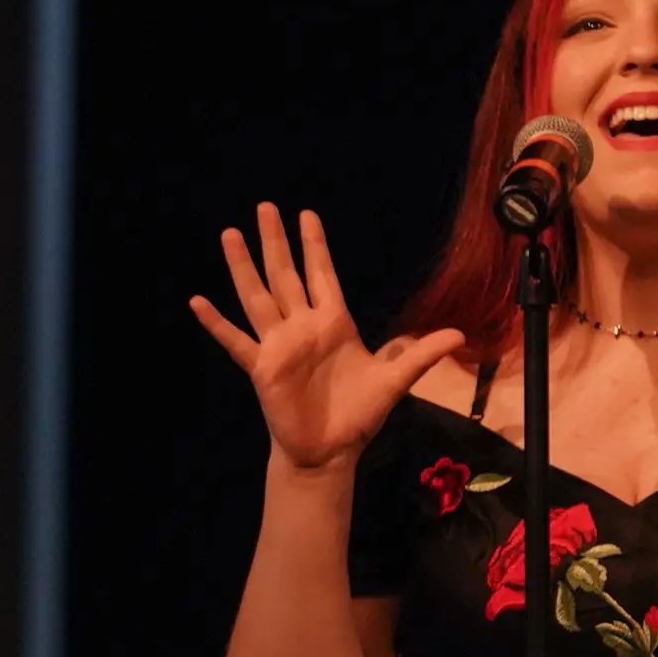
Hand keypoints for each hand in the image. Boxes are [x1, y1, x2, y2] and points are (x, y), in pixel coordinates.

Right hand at [188, 202, 464, 471]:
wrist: (331, 450)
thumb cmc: (359, 413)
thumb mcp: (395, 380)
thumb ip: (422, 354)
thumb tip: (460, 334)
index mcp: (333, 323)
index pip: (322, 275)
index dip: (315, 245)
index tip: (306, 214)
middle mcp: (303, 327)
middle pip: (286, 275)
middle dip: (276, 241)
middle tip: (265, 206)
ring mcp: (279, 345)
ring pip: (257, 297)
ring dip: (243, 266)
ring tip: (229, 234)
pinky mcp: (262, 368)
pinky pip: (236, 341)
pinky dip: (217, 323)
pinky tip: (198, 301)